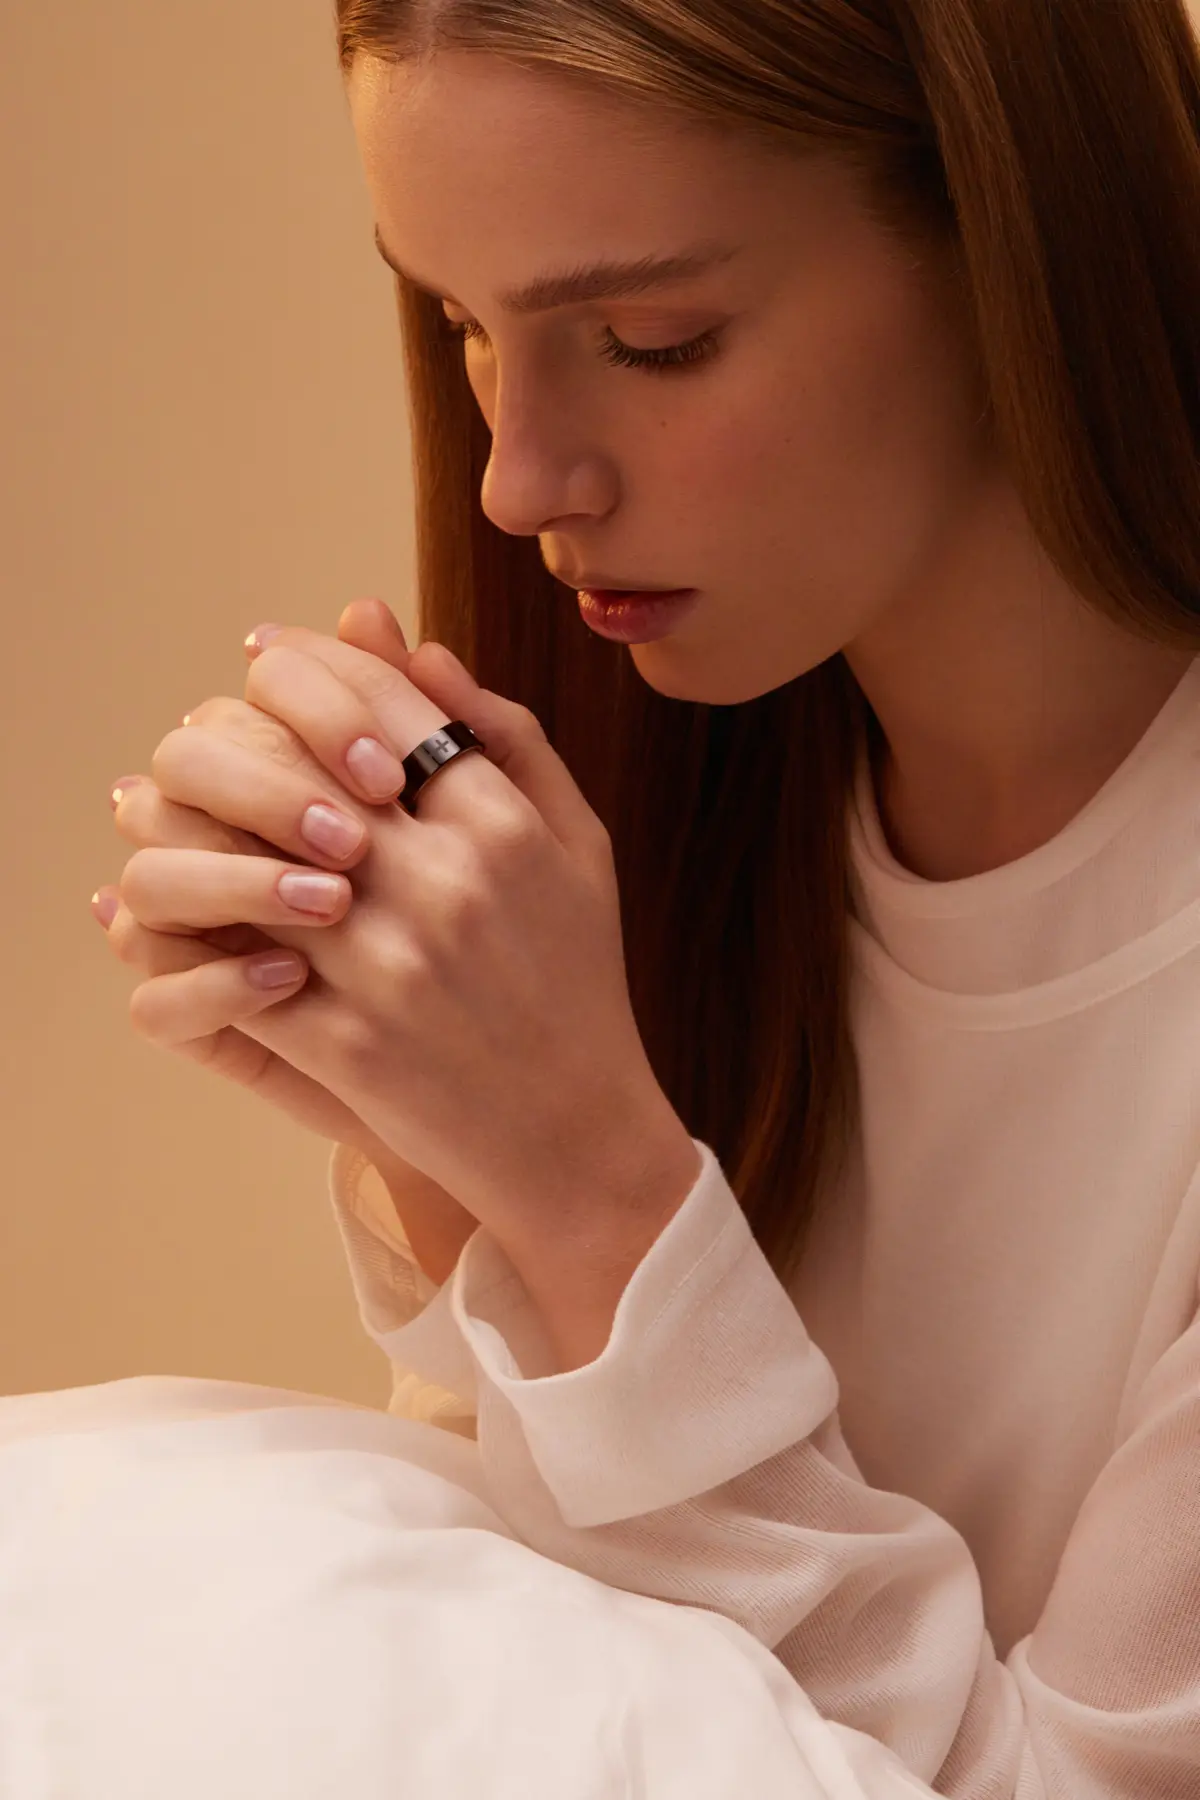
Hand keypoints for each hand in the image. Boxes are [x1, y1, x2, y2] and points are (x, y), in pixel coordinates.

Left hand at [101, 602, 697, 1280]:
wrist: (573, 1133)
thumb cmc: (576, 978)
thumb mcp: (580, 845)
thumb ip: (511, 741)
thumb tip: (424, 651)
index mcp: (504, 828)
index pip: (388, 705)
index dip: (321, 665)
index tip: (271, 651)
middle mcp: (444, 886)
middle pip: (308, 764)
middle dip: (249, 724)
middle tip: (212, 709)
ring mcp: (387, 966)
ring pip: (256, 856)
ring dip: (211, 819)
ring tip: (180, 794)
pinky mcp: (343, 1041)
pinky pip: (241, 960)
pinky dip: (210, 926)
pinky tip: (198, 900)